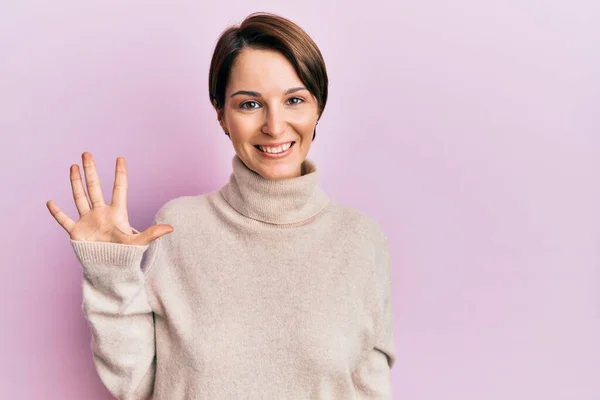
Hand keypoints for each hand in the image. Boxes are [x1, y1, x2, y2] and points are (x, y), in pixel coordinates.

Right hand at [46, 152, 173, 244]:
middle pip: (95, 187)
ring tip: (73, 166)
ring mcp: (88, 221)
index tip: (120, 158)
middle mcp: (101, 213)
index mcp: (117, 213)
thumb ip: (152, 233)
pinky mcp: (77, 232)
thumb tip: (171, 228)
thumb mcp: (139, 243)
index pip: (119, 189)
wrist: (110, 269)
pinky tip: (50, 202)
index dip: (120, 174)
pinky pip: (65, 220)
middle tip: (87, 153)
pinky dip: (57, 212)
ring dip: (75, 182)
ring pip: (80, 197)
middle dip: (91, 170)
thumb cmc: (125, 255)